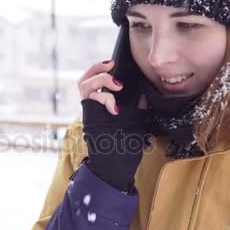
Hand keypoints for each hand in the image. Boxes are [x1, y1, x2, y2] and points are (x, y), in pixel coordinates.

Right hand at [77, 60, 151, 192]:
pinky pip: (90, 100)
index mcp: (100, 104)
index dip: (100, 69)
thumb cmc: (123, 146)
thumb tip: (144, 90)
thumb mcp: (134, 121)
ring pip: (84, 85)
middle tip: (111, 65)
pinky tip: (115, 107)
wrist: (115, 167)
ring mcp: (89, 111)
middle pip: (85, 79)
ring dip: (100, 80)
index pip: (94, 80)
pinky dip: (104, 99)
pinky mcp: (89, 118)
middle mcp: (91, 106)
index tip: (114, 62)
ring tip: (117, 85)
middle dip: (97, 68)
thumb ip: (136, 106)